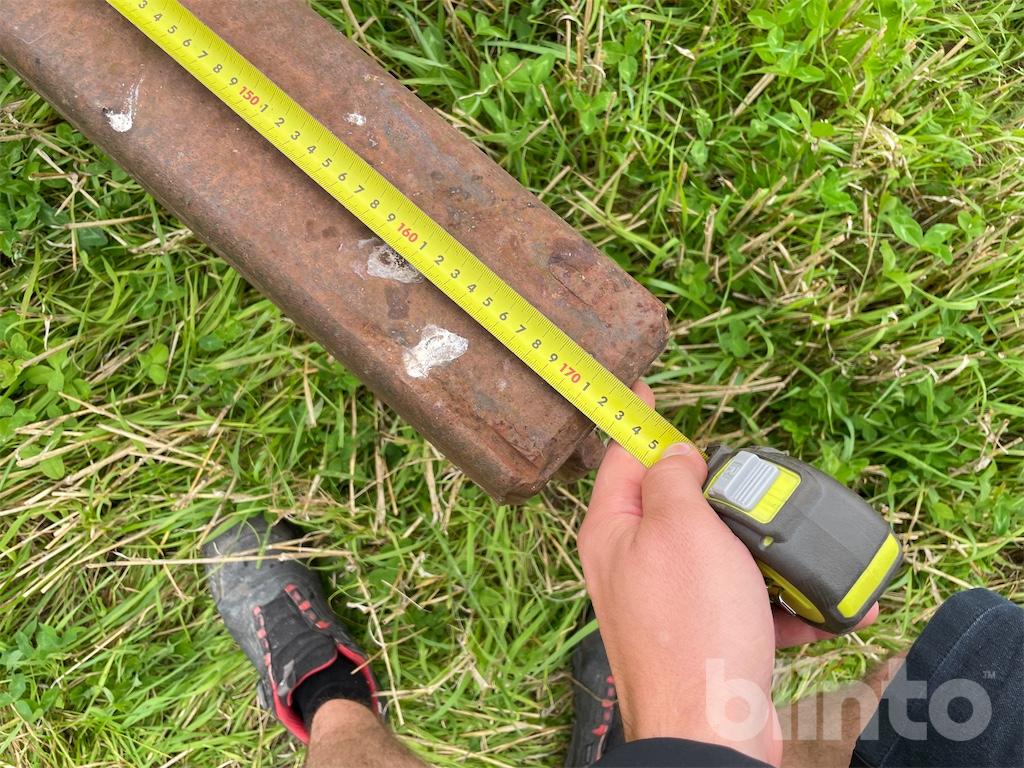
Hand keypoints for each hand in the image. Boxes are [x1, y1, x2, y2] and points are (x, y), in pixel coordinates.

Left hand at [577, 383, 875, 765]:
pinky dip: (782, 603)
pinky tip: (822, 608)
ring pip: (722, 554)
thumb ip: (672, 480)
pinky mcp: (707, 636)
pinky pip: (748, 603)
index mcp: (613, 531)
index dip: (637, 418)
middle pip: (678, 504)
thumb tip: (674, 456)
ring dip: (766, 553)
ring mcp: (670, 603)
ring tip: (803, 553)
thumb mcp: (680, 528)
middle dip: (723, 494)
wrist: (712, 730)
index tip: (644, 387)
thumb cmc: (691, 628)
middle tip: (755, 486)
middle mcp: (634, 564)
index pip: (620, 455)